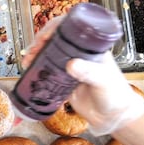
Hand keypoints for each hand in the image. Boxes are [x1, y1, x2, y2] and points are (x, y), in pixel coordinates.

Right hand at [21, 15, 143, 135]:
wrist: (111, 116)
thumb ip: (89, 72)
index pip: (71, 29)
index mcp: (90, 49)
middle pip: (55, 40)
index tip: (45, 35)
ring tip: (28, 61)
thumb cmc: (115, 95)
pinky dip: (36, 69)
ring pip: (48, 54)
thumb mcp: (103, 80)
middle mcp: (78, 55)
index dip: (55, 28)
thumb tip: (71, 64)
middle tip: (33, 50)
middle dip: (40, 42)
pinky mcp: (62, 80)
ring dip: (35, 55)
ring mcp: (69, 67)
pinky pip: (46, 71)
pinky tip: (30, 71)